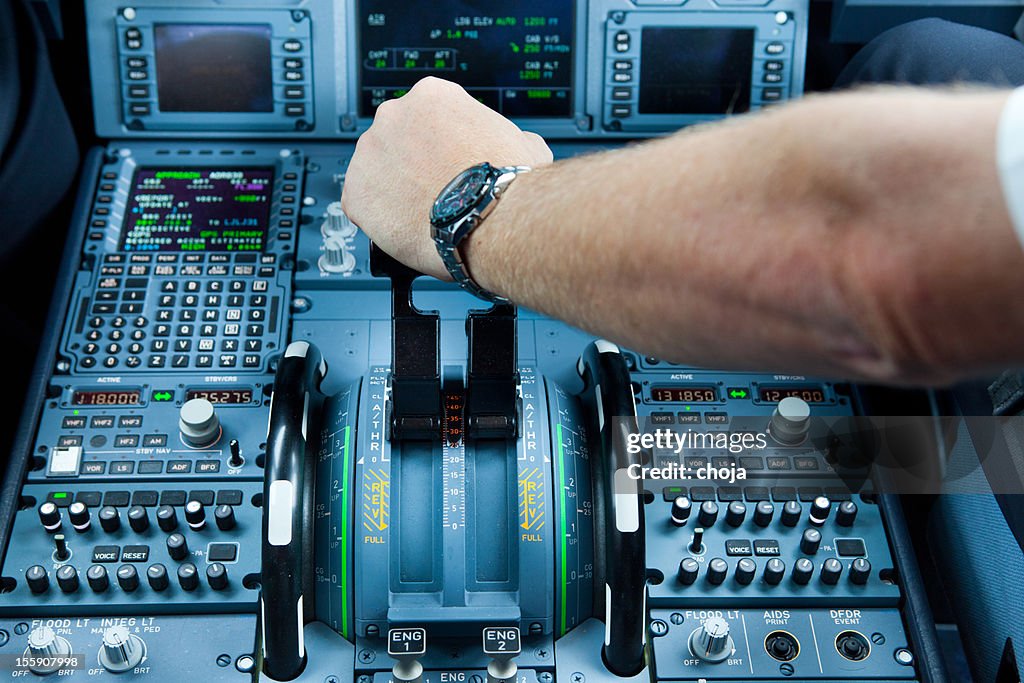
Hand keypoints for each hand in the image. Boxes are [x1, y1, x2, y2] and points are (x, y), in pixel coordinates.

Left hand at [341, 77, 552, 279]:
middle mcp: (393, 115)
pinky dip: (378, 216)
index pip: (428, 114)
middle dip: (414, 162)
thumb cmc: (507, 185)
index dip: (441, 142)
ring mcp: (369, 153)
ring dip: (394, 187)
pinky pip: (361, 203)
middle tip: (435, 188)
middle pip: (397, 138)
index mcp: (432, 95)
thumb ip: (506, 136)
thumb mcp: (524, 143)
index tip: (448, 160)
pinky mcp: (355, 193)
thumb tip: (516, 145)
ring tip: (421, 212)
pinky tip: (404, 226)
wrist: (490, 222)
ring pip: (377, 170)